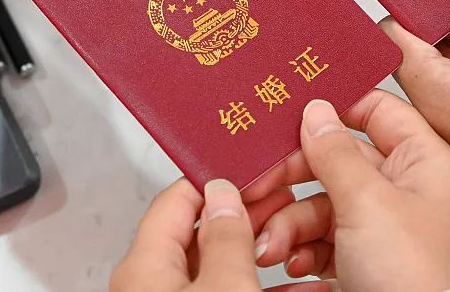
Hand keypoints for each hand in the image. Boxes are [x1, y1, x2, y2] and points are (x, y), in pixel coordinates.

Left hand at [111, 178, 326, 291]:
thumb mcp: (225, 288)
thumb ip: (226, 238)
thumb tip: (224, 195)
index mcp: (144, 267)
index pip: (178, 199)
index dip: (221, 178)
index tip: (257, 170)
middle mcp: (155, 285)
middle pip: (204, 232)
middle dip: (252, 214)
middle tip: (288, 200)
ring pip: (225, 267)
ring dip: (268, 251)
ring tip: (303, 239)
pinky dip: (270, 285)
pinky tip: (305, 283)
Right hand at [248, 92, 449, 291]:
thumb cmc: (415, 276)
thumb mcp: (366, 203)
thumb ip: (335, 152)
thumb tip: (315, 112)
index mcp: (423, 161)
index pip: (378, 109)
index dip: (336, 106)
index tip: (292, 114)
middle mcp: (407, 189)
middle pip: (338, 159)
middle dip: (293, 178)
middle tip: (259, 187)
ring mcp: (386, 227)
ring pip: (323, 204)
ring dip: (289, 222)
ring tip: (270, 246)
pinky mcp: (368, 260)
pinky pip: (325, 240)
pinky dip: (302, 249)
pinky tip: (292, 264)